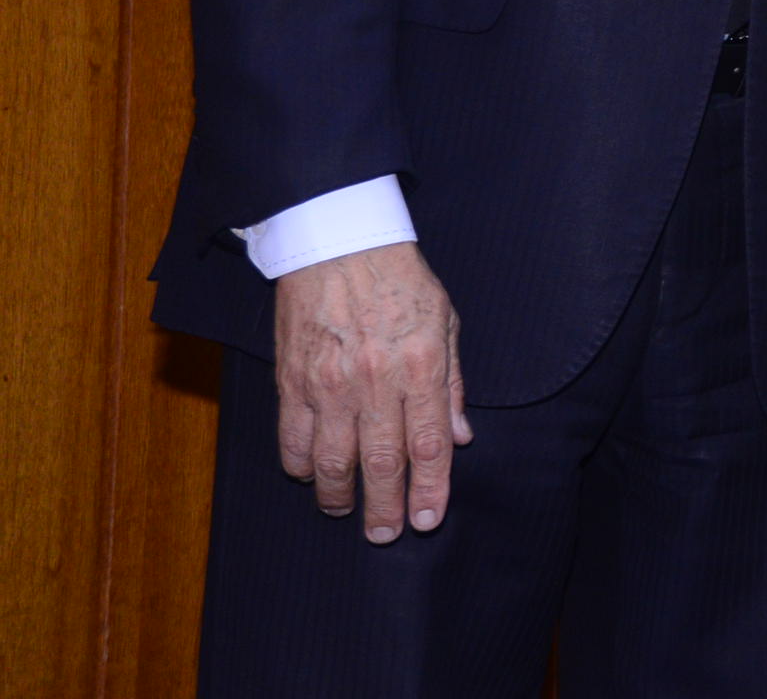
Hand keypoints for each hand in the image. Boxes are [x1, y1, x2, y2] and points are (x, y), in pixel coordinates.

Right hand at [272, 241, 470, 542]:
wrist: (338, 243)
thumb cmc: (400, 281)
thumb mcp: (446, 322)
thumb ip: (452, 384)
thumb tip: (462, 437)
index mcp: (421, 367)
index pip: (429, 446)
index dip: (430, 490)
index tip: (428, 519)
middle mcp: (375, 382)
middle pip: (380, 464)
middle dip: (385, 508)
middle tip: (387, 535)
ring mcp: (329, 385)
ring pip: (332, 462)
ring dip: (339, 497)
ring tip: (347, 512)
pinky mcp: (292, 382)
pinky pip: (294, 440)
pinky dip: (302, 466)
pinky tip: (311, 477)